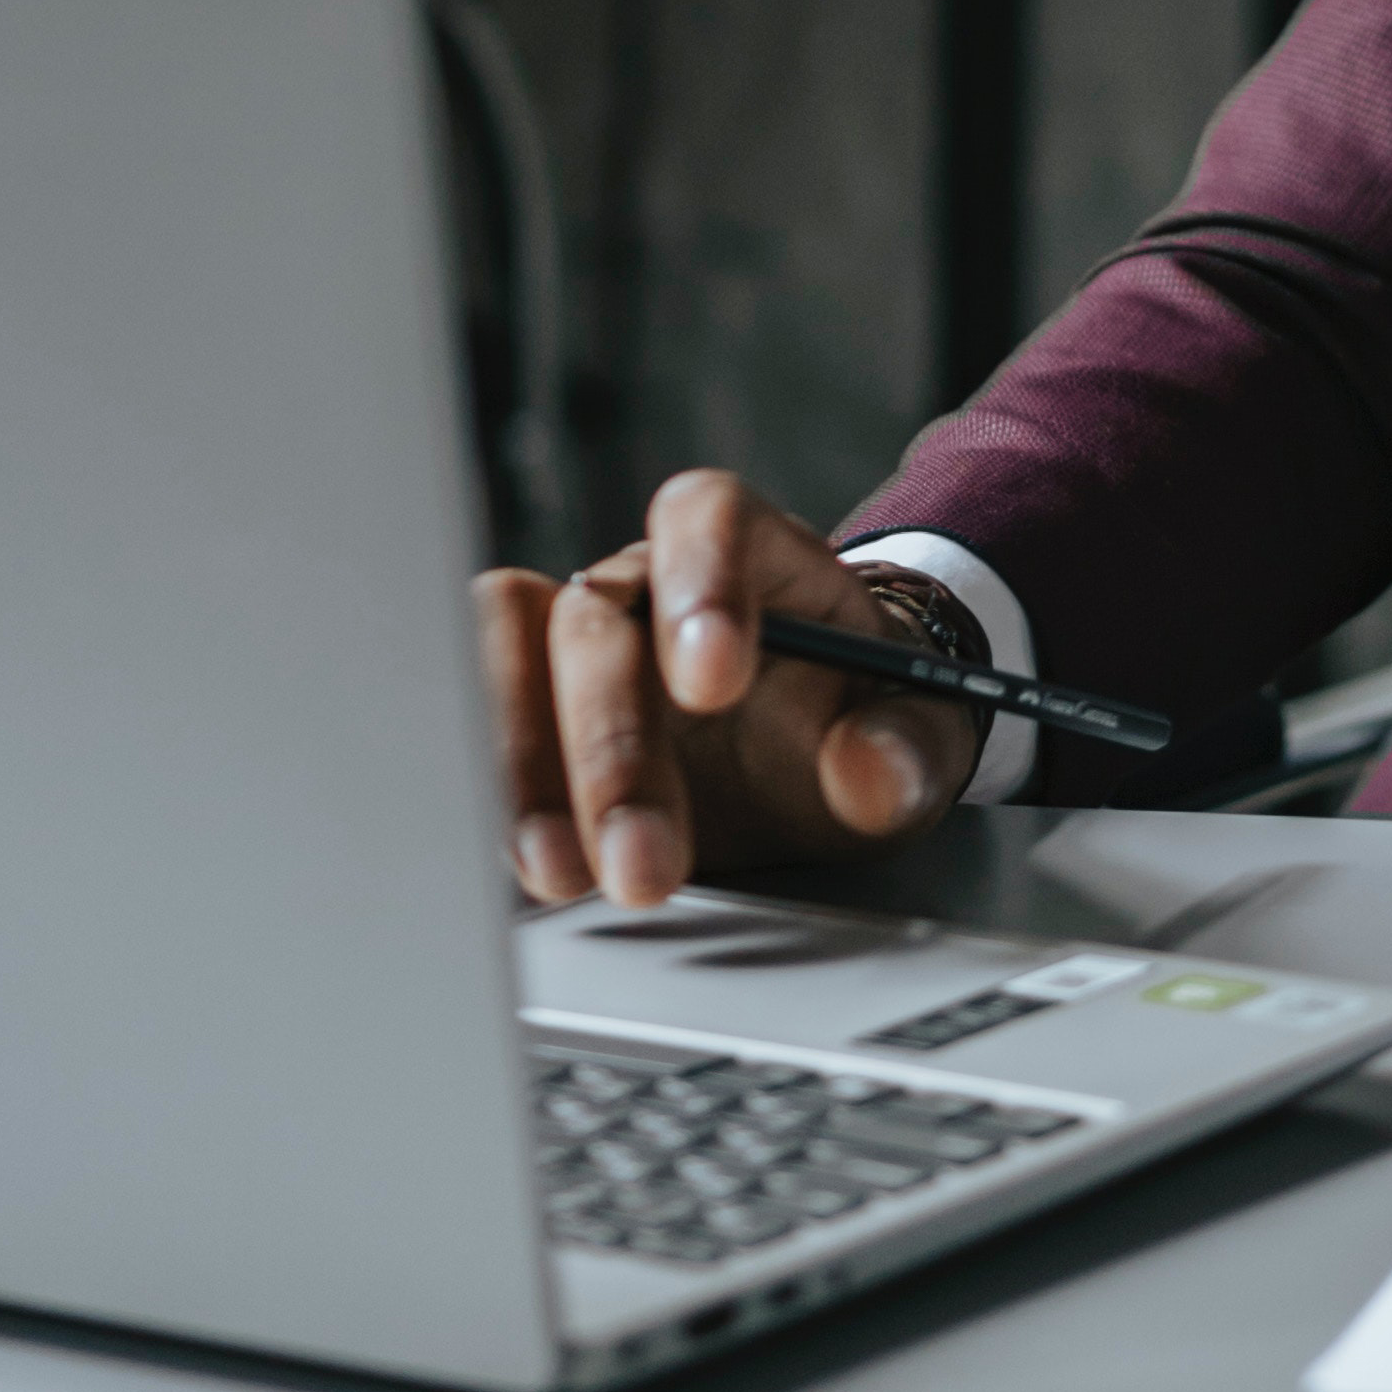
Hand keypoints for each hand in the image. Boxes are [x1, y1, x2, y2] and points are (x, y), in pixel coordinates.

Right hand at [478, 479, 983, 912]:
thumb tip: (869, 773)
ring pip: (503, 663)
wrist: (828, 753)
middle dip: (611, 746)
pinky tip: (512, 868)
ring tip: (561, 874)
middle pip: (595, 620)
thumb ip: (905, 747)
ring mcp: (577, 649)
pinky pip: (472, 727)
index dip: (700, 582)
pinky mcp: (529, 717)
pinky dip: (484, 795)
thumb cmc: (867, 718)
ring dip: (523, 773)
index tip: (713, 682)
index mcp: (754, 552)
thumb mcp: (918, 734)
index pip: (707, 517)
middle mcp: (648, 586)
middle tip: (643, 861)